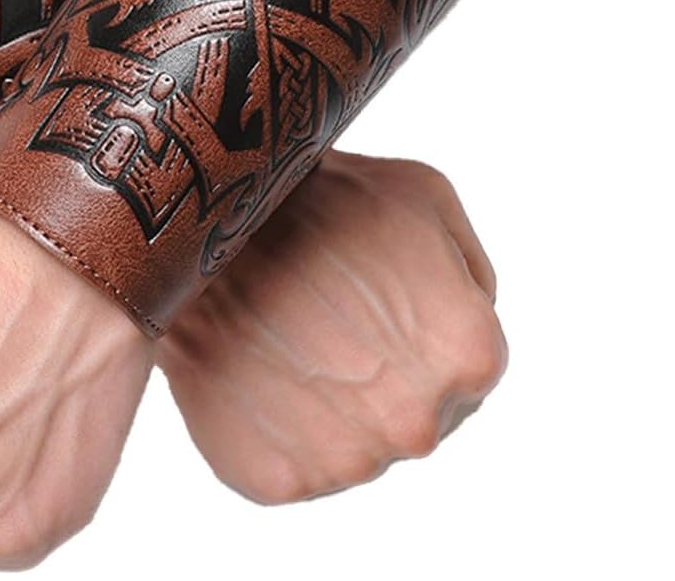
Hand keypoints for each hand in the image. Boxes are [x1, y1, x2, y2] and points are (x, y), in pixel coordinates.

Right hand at [158, 153, 506, 503]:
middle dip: (378, 374)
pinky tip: (255, 370)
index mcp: (470, 356)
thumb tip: (473, 316)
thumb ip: (471, 271)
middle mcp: (419, 424)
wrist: (202, 222)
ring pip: (353, 446)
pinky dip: (272, 428)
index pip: (466, 372)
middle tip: (327, 319)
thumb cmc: (318, 196)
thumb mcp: (425, 194)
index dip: (419, 332)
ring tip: (286, 339)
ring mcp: (347, 460)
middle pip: (413, 417)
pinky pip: (290, 467)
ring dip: (327, 405)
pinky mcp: (277, 480)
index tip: (374, 303)